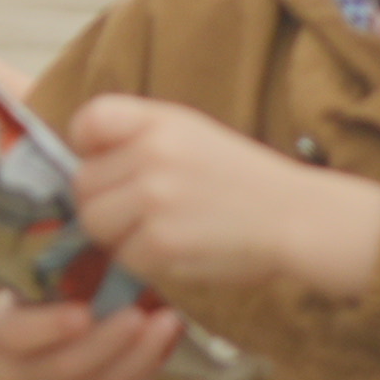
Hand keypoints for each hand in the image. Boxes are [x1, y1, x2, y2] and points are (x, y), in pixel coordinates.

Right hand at [0, 290, 185, 379]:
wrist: (8, 366)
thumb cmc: (26, 315)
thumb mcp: (23, 294)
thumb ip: (51, 278)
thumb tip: (97, 235)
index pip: (18, 337)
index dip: (50, 326)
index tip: (83, 311)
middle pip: (68, 368)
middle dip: (111, 341)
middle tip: (142, 314)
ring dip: (138, 360)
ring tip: (166, 326)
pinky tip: (159, 354)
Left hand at [66, 92, 379, 301]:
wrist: (296, 216)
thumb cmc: (241, 178)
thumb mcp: (191, 133)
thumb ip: (139, 136)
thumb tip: (82, 158)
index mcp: (159, 121)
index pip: (89, 119)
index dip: (86, 145)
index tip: (103, 161)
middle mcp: (151, 154)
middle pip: (84, 183)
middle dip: (104, 201)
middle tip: (140, 211)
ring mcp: (154, 199)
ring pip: (95, 224)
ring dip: (118, 235)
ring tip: (157, 231)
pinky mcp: (161, 243)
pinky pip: (124, 257)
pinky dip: (144, 261)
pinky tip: (176, 250)